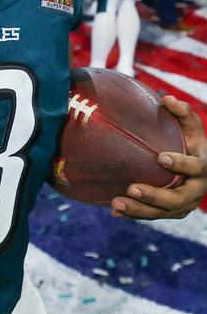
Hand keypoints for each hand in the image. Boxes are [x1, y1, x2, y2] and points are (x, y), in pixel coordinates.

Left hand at [111, 95, 206, 218]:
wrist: (196, 167)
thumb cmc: (189, 140)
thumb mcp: (190, 126)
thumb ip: (182, 112)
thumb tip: (168, 98)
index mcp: (202, 167)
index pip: (195, 168)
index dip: (181, 164)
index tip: (161, 157)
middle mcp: (195, 189)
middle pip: (178, 199)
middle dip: (155, 195)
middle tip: (131, 187)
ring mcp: (184, 204)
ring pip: (162, 212)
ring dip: (139, 209)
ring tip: (116, 203)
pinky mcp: (171, 212)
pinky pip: (152, 215)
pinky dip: (134, 214)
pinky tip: (114, 211)